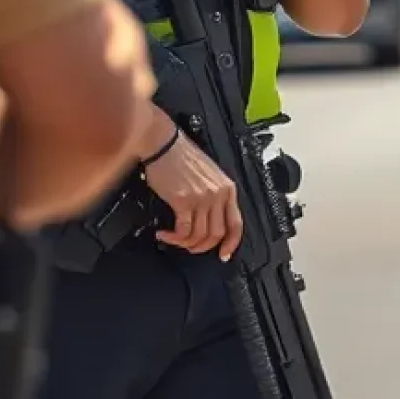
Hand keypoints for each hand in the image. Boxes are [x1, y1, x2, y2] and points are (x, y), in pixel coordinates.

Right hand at [140, 126, 243, 258]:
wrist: (164, 143)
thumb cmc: (183, 157)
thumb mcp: (210, 175)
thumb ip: (215, 196)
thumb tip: (211, 222)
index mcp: (227, 188)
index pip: (236, 224)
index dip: (231, 244)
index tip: (223, 255)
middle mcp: (218, 194)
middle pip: (216, 234)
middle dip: (202, 247)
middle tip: (189, 247)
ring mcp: (201, 198)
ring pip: (199, 236)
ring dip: (184, 244)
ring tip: (173, 239)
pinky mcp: (183, 200)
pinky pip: (182, 231)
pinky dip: (173, 238)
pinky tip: (163, 233)